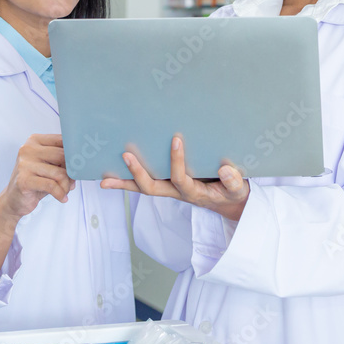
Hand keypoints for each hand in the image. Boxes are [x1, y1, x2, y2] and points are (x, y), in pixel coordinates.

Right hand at [0, 133, 75, 223]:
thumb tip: (85, 162)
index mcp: (34, 141)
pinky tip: (62, 198)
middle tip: (72, 181)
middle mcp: (28, 149)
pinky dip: (60, 193)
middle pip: (63, 156)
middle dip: (72, 171)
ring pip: (59, 173)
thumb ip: (63, 160)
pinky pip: (52, 185)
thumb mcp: (49, 166)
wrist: (14, 200)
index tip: (82, 162)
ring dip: (66, 185)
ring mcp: (24, 164)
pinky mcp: (23, 180)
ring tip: (65, 191)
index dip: (75, 152)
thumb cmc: (35, 180)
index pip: (62, 140)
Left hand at [101, 134, 249, 221]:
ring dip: (125, 183)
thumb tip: (225, 170)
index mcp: (194, 193)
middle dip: (138, 174)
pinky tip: (112, 177)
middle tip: (126, 156)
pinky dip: (128, 182)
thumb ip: (234, 182)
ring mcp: (171, 190)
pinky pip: (146, 185)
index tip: (176, 139)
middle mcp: (178, 192)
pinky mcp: (168, 185)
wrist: (230, 203)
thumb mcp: (239, 190)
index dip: (177, 162)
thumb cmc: (233, 193)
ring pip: (144, 189)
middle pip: (153, 189)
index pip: (181, 179)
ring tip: (104, 179)